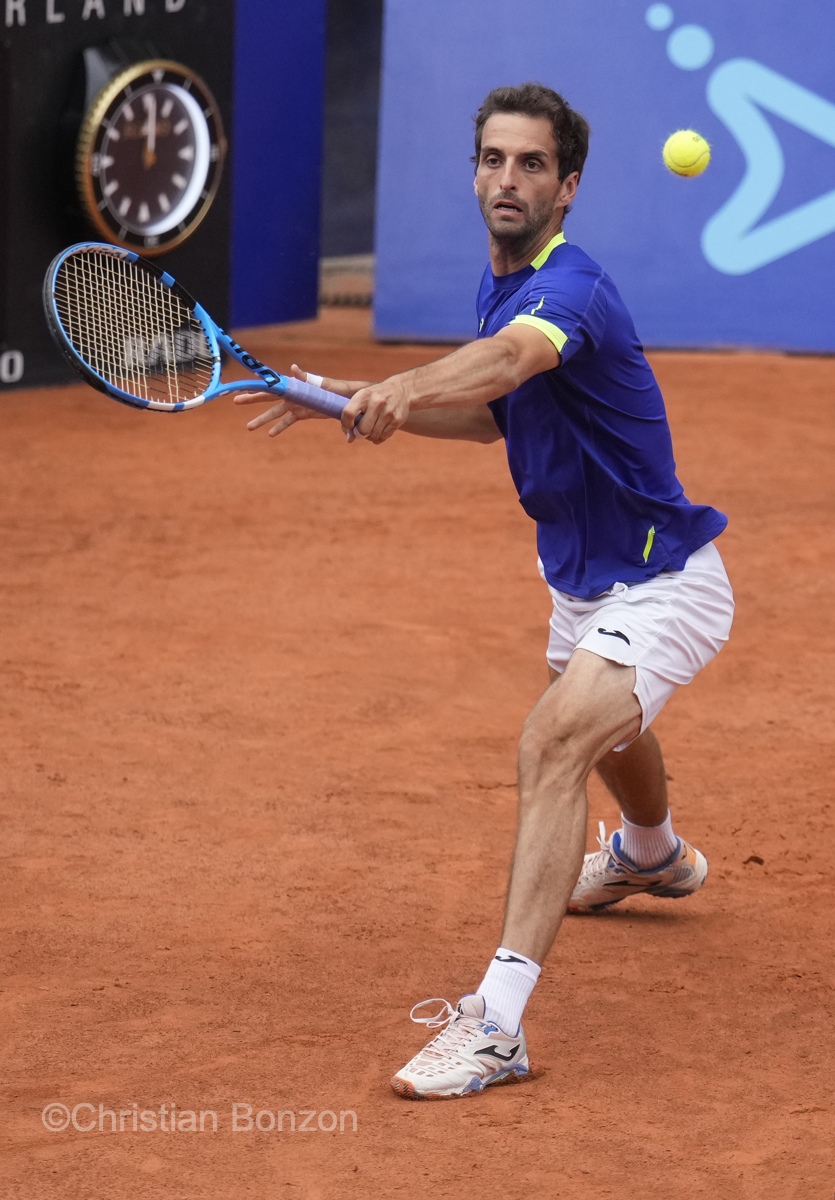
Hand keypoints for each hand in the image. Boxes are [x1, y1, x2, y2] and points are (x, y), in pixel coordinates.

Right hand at [233, 364, 347, 436]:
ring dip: (262, 419)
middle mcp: (290, 395)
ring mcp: (295, 405)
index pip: (271, 385)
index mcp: (292, 386)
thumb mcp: (320, 383)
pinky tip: (270, 434)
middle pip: (267, 398)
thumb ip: (306, 378)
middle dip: (251, 400)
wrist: (344, 399)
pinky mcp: (301, 414)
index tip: (242, 386)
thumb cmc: (333, 388)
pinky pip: (288, 422)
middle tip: (235, 401)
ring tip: (249, 427)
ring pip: (274, 413)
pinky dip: (279, 428)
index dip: (256, 386)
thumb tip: (294, 368)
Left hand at [341, 376, 410, 443]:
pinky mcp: (397, 420)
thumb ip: (352, 415)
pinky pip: (383, 437)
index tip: (348, 426)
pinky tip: (379, 430)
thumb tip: (349, 439)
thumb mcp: (363, 398)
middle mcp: (377, 402)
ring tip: (370, 429)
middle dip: (359, 434)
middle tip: (360, 430)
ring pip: (373, 436)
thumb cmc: (375, 397)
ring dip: (369, 436)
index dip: (346, 424)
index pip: (349, 413)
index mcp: (364, 395)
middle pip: (363, 429)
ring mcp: (388, 412)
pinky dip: (378, 438)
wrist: (401, 390)